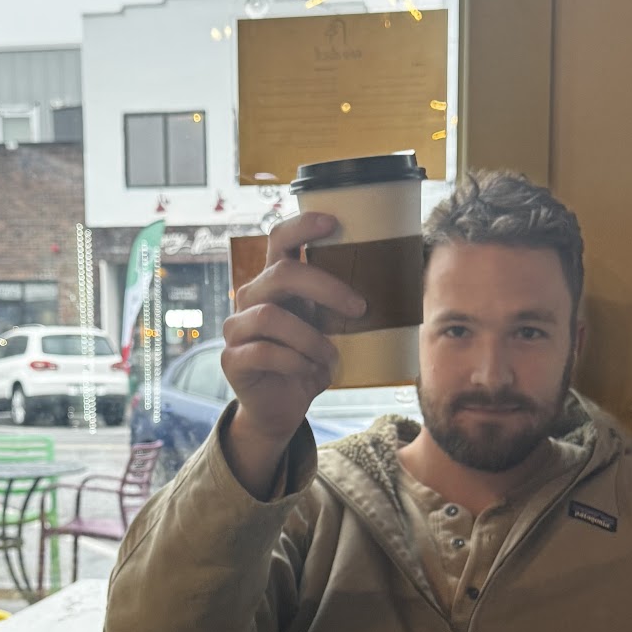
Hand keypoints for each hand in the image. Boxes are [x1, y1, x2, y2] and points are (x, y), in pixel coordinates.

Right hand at [220, 210, 365, 495]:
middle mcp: (250, 297)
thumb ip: (344, 306)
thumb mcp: (330, 330)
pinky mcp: (231, 359)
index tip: (333, 222)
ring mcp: (236, 327)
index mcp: (275, 283)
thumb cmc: (309, 362)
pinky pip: (264, 353)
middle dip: (325, 288)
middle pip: (281, 275)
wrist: (280, 409)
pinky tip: (310, 373)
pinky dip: (295, 363)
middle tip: (360, 308)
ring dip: (310, 338)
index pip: (280, 240)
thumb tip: (400, 281)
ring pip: (270, 317)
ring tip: (330, 357)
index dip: (302, 225)